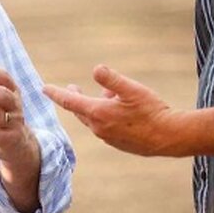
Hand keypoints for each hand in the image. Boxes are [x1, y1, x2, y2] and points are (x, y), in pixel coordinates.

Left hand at [43, 64, 184, 156]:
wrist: (170, 137)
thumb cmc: (152, 111)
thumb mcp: (132, 89)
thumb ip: (112, 79)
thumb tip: (95, 69)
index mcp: (99, 114)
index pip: (70, 102)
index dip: (56, 93)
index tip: (44, 88)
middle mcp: (100, 128)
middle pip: (80, 111)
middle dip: (74, 99)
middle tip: (72, 88)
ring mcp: (109, 138)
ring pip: (94, 119)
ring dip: (95, 106)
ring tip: (109, 94)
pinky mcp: (119, 143)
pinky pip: (104, 127)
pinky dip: (105, 116)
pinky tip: (120, 110)